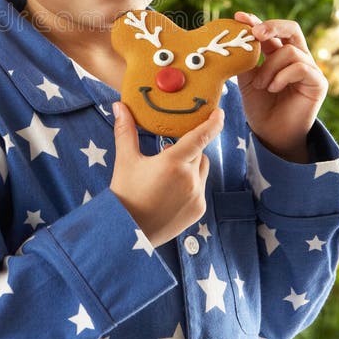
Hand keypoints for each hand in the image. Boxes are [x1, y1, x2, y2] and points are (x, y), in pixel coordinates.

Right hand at [109, 102, 223, 246]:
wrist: (127, 232)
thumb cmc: (125, 194)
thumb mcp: (125, 160)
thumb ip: (125, 130)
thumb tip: (119, 106)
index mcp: (173, 163)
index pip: (200, 137)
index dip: (213, 123)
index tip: (218, 113)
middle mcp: (189, 179)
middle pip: (199, 152)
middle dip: (189, 148)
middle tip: (170, 152)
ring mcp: (196, 196)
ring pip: (202, 169)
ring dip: (192, 165)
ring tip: (169, 173)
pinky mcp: (198, 209)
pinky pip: (201, 187)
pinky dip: (191, 183)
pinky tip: (171, 191)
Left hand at [234, 12, 327, 163]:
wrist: (271, 134)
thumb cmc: (259, 106)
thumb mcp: (247, 79)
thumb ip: (246, 59)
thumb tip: (236, 38)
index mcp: (279, 53)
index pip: (271, 31)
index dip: (256, 21)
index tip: (239, 17)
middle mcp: (297, 57)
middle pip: (292, 28)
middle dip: (272, 26)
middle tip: (255, 33)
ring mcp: (310, 69)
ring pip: (290, 51)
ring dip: (270, 67)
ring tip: (261, 85)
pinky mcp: (319, 83)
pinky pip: (301, 67)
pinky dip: (282, 76)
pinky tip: (273, 88)